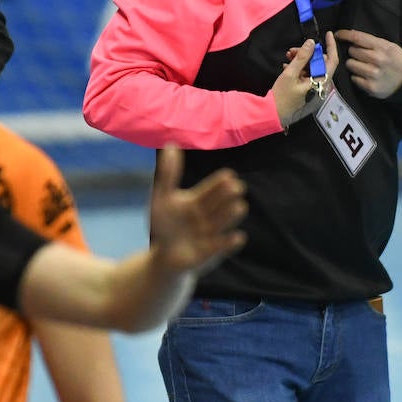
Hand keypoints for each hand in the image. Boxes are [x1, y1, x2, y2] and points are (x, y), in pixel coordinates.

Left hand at [148, 145, 247, 274]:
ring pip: (223, 223)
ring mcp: (211, 234)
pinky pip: (222, 247)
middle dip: (228, 197)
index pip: (212, 189)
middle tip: (236, 187)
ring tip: (239, 206)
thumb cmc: (165, 225)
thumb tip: (172, 144)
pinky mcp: (211, 253)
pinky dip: (229, 243)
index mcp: (198, 201)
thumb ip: (168, 174)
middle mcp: (208, 216)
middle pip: (220, 204)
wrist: (164, 257)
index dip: (219, 183)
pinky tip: (237, 237)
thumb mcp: (162, 198)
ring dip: (230, 215)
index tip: (229, 175)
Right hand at [272, 33, 339, 128]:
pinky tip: (288, 65)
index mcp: (320, 81)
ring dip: (301, 59)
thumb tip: (311, 43)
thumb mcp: (290, 74)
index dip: (331, 46)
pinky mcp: (306, 88)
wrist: (272, 113)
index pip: (332, 60)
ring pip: (312, 66)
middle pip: (321, 62)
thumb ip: (302, 57)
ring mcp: (313, 86)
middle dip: (309, 53)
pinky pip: (306, 73)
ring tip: (288, 56)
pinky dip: (298, 66)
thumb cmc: (281, 96)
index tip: (327, 34)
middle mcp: (320, 84)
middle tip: (293, 50)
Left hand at [335, 29, 401, 98]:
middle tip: (361, 55)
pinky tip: (365, 76)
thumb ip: (372, 41)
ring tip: (363, 66)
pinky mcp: (370, 86)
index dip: (344, 34)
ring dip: (353, 64)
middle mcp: (378, 59)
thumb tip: (352, 34)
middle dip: (354, 52)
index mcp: (383, 47)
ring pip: (350, 64)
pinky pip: (353, 78)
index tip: (337, 34)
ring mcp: (374, 74)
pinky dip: (357, 77)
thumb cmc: (396, 61)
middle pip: (352, 51)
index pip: (358, 37)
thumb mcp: (389, 46)